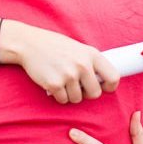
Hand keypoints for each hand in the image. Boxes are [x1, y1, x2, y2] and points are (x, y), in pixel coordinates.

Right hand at [0, 20, 119, 103]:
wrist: (28, 43)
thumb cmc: (54, 46)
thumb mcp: (77, 48)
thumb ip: (90, 62)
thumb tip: (102, 81)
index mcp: (91, 54)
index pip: (114, 77)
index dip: (109, 86)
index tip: (101, 87)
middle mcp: (82, 65)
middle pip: (95, 93)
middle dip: (86, 94)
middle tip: (77, 86)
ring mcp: (68, 75)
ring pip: (77, 99)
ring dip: (70, 94)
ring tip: (62, 81)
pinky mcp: (54, 84)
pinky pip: (63, 100)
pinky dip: (58, 95)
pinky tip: (52, 83)